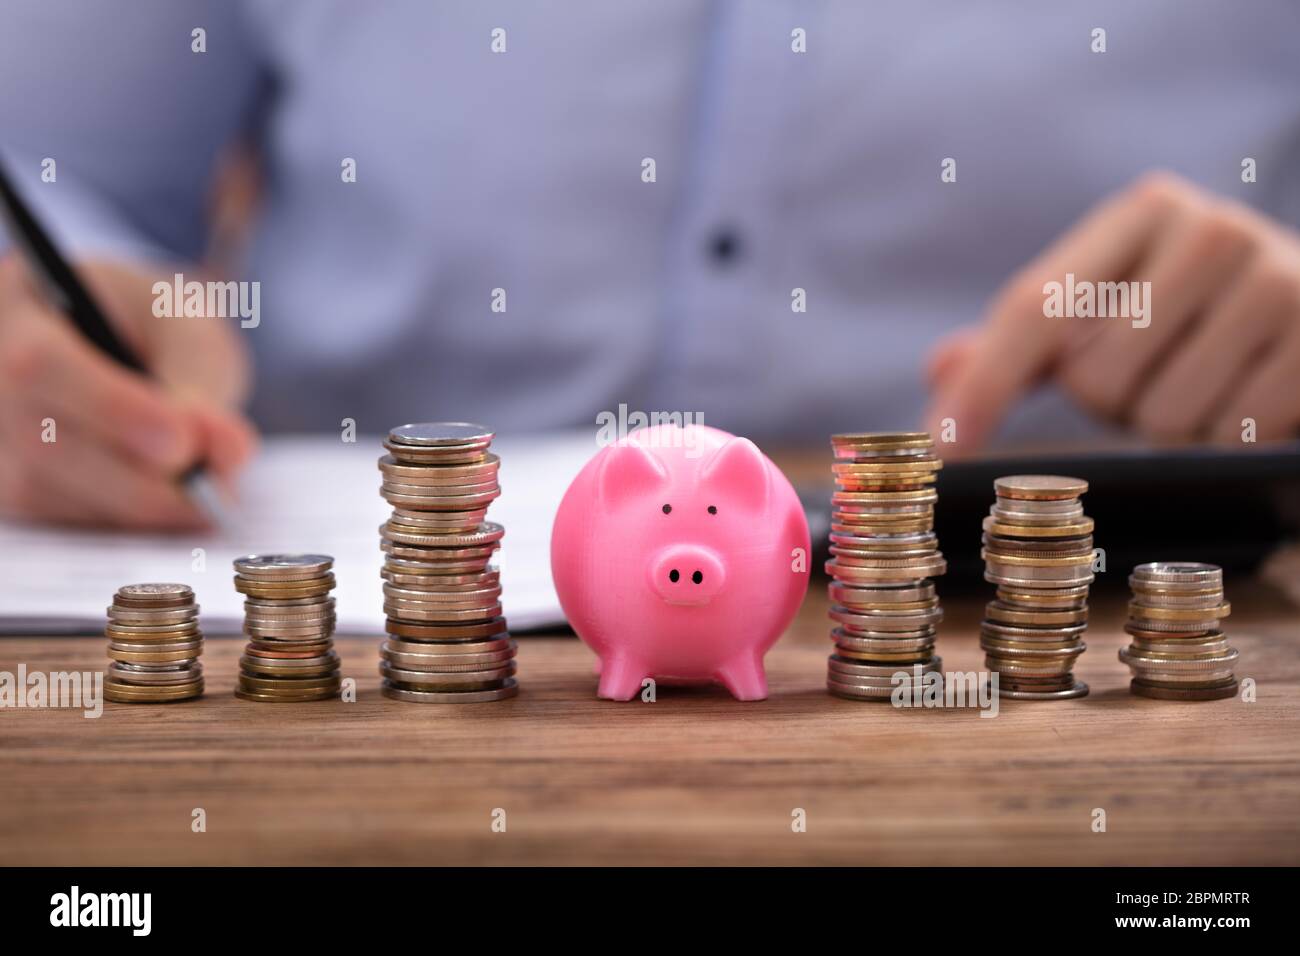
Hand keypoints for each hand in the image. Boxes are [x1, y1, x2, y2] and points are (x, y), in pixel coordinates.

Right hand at [0, 255, 256, 527]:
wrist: (119, 340)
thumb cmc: (150, 324)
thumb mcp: (187, 328)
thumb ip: (205, 382)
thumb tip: (225, 452)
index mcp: (18, 309)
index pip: (42, 365)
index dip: (111, 409)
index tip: (181, 442)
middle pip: (42, 443)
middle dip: (138, 478)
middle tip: (212, 493)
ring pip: (49, 493)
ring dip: (138, 504)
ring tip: (206, 497)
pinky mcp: (4, 486)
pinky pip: (59, 519)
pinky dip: (122, 518)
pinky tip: (170, 503)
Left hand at [924, 171, 1299, 454]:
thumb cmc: (1192, 318)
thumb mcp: (1107, 312)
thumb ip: (1020, 343)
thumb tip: (939, 369)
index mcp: (1142, 211)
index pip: (1035, 309)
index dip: (984, 386)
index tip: (943, 448)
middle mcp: (1211, 228)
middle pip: (1095, 378)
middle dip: (1114, 401)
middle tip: (1157, 374)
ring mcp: (1276, 276)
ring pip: (1163, 415)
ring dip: (1172, 426)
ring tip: (1208, 381)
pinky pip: (1233, 433)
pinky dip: (1231, 437)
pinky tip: (1253, 397)